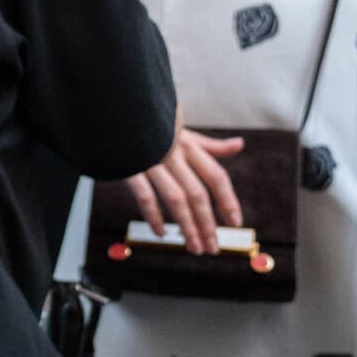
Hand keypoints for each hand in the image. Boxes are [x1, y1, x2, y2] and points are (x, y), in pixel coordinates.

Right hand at [127, 121, 243, 255]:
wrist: (116, 108)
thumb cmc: (150, 123)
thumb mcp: (182, 130)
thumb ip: (209, 145)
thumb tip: (240, 144)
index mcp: (188, 146)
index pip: (215, 176)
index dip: (228, 200)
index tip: (235, 223)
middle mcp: (174, 154)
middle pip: (198, 194)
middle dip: (208, 224)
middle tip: (213, 248)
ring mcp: (152, 161)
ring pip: (176, 199)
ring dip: (187, 227)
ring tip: (194, 248)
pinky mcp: (130, 167)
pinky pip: (145, 196)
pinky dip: (154, 216)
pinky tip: (161, 233)